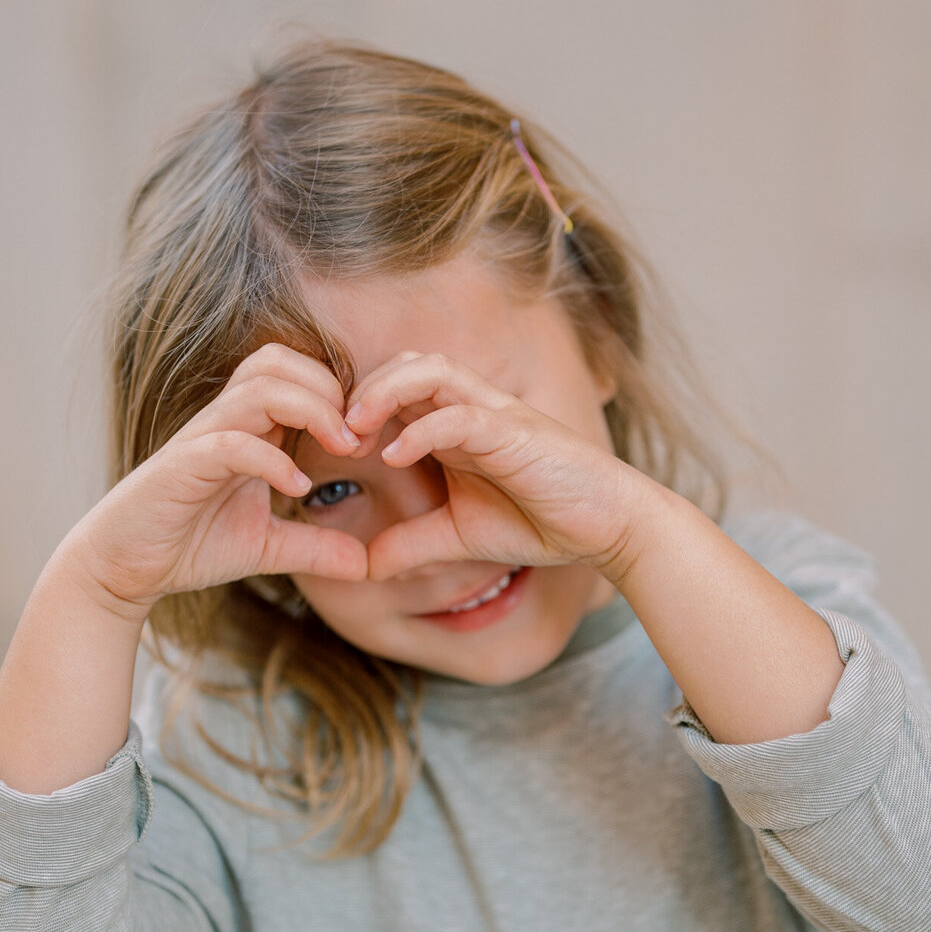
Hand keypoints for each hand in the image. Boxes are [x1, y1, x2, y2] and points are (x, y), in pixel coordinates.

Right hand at [64, 344, 368, 617]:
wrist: (124, 567)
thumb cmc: (188, 544)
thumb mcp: (267, 547)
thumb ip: (315, 548)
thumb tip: (366, 565)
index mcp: (247, 427)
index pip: (298, 374)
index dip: (342, 395)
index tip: (372, 439)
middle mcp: (225, 421)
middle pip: (280, 361)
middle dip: (331, 390)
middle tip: (361, 439)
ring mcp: (202, 438)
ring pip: (259, 387)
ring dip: (311, 410)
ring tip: (342, 450)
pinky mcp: (182, 466)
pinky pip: (232, 442)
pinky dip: (271, 459)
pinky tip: (297, 487)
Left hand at [342, 351, 642, 581]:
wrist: (605, 526)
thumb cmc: (541, 520)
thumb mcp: (459, 537)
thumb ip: (413, 544)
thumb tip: (366, 566)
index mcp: (454, 425)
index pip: (394, 389)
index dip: (354, 407)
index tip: (325, 444)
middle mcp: (470, 408)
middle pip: (403, 365)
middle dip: (358, 390)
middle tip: (330, 431)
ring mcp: (492, 414)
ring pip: (429, 370)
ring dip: (383, 393)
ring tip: (355, 429)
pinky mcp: (513, 433)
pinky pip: (459, 415)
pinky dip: (422, 429)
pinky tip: (396, 456)